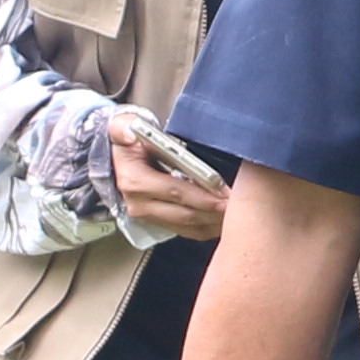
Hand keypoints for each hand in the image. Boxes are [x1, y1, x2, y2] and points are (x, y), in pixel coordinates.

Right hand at [111, 113, 229, 242]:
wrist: (116, 159)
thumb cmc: (128, 142)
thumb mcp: (122, 128)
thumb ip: (124, 128)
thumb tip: (129, 133)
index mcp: (135, 182)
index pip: (175, 191)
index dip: (202, 194)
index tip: (226, 194)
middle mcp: (140, 204)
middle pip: (186, 213)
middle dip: (215, 211)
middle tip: (242, 206)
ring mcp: (149, 217)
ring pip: (189, 226)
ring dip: (215, 222)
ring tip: (239, 215)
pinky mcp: (158, 223)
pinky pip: (187, 231)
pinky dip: (208, 228)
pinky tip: (225, 221)